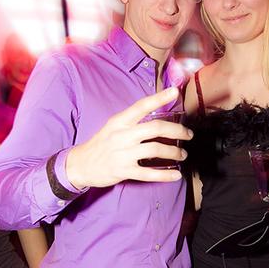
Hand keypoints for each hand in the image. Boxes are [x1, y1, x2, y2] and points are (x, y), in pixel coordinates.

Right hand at [66, 87, 192, 188]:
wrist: (80, 164)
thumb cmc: (101, 143)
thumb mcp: (113, 126)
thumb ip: (133, 121)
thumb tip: (158, 116)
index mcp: (120, 121)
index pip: (142, 106)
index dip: (159, 98)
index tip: (175, 92)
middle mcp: (122, 135)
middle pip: (156, 128)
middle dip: (177, 131)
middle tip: (188, 134)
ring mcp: (123, 153)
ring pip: (156, 149)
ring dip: (174, 152)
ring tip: (182, 154)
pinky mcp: (124, 171)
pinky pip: (149, 173)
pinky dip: (165, 174)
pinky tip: (176, 175)